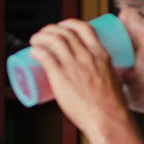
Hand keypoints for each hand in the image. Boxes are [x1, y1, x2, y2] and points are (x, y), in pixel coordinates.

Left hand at [28, 19, 129, 137]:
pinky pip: (45, 56)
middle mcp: (87, 56)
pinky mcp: (61, 77)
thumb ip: (102, 73)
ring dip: (40, 36)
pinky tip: (32, 51)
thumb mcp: (111, 79)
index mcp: (101, 55)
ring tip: (34, 40)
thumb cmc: (110, 106)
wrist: (108, 120)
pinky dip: (36, 50)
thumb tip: (94, 77)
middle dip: (51, 29)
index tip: (62, 27)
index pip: (84, 28)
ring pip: (54, 40)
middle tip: (44, 34)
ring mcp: (74, 66)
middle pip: (65, 32)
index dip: (69, 23)